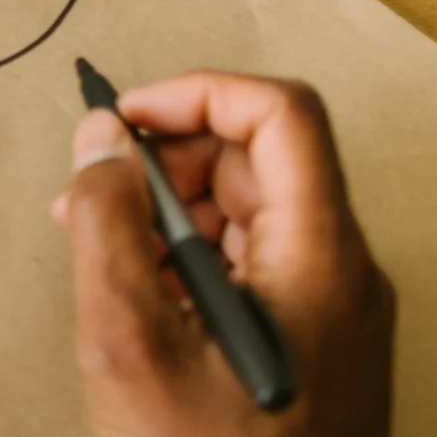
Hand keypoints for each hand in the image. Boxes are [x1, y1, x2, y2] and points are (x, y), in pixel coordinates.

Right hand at [51, 71, 395, 436]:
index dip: (195, 94)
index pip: (279, 114)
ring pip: (253, 208)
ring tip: (106, 257)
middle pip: (259, 158)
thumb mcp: (130, 340)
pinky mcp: (320, 342)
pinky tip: (144, 300)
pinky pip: (256, 260)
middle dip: (166, 160)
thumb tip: (102, 138)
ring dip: (171, 209)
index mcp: (321, 259)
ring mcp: (338, 311)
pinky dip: (193, 256)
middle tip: (90, 198)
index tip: (123, 121)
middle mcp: (346, 272)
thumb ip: (107, 224)